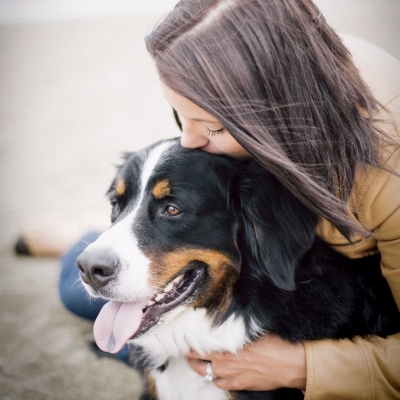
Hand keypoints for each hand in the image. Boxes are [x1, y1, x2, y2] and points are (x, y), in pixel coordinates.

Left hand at [187, 334, 305, 390]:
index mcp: (225, 346)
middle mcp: (224, 362)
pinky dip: (216, 378)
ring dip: (201, 368)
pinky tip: (217, 373)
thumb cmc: (273, 342)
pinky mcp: (240, 385)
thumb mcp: (251, 329)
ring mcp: (231, 376)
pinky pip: (220, 384)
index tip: (186, 339)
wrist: (289, 363)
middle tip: (187, 352)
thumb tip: (225, 320)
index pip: (198, 347)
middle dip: (190, 357)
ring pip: (206, 374)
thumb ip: (234, 328)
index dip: (189, 344)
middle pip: (197, 362)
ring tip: (198, 363)